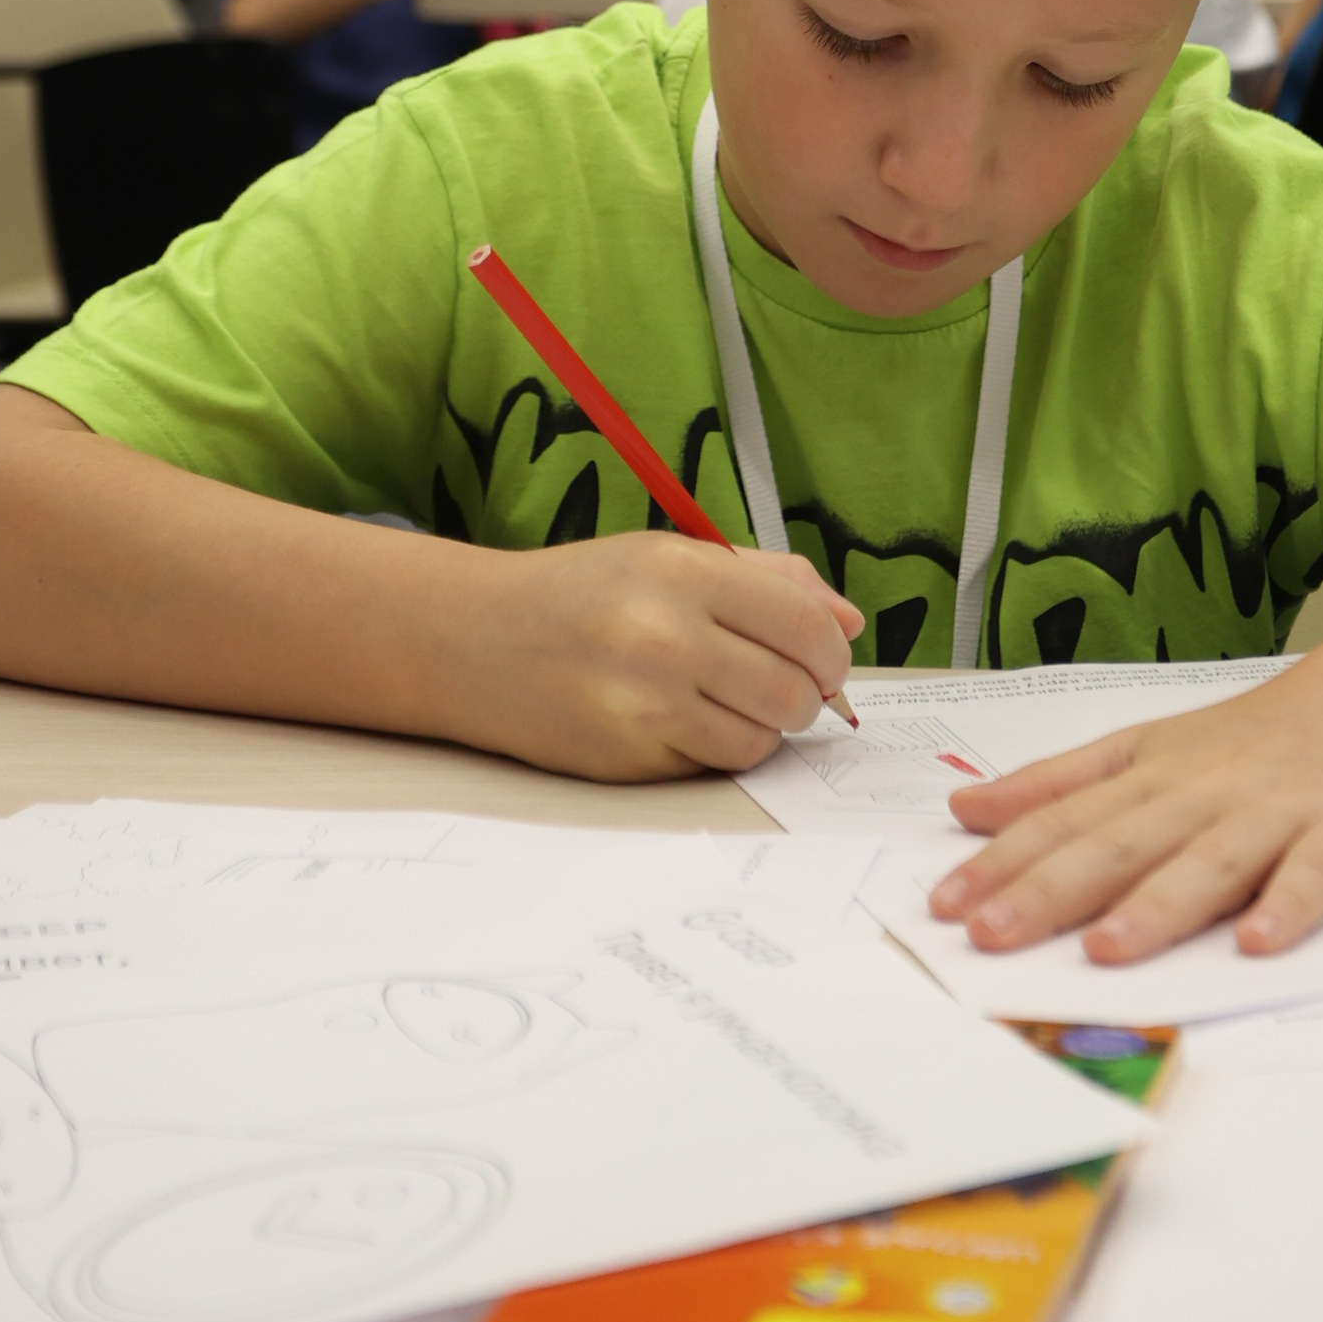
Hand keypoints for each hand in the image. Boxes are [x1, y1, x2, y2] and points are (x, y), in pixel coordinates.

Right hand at [445, 532, 863, 778]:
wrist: (473, 639)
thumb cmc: (582, 592)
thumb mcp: (669, 556)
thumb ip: (769, 581)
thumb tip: (849, 624)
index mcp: (684, 573)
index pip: (806, 625)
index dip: (832, 654)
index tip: (829, 662)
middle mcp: (666, 638)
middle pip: (794, 691)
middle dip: (804, 696)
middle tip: (781, 686)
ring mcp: (644, 705)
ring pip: (760, 739)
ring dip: (760, 727)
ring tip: (723, 699)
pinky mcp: (627, 759)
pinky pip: (712, 765)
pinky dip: (714, 749)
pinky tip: (680, 719)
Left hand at [927, 663, 1322, 961]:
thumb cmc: (1254, 741)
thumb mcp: (1146, 750)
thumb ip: (1058, 783)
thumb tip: (965, 807)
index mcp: (1149, 779)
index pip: (1064, 822)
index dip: (1002, 862)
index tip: (944, 904)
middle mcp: (1201, 796)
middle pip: (1118, 846)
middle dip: (1050, 892)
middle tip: (990, 936)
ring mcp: (1274, 815)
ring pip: (1208, 863)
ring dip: (1157, 906)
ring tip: (1106, 951)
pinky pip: (1315, 876)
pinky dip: (1289, 907)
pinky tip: (1260, 943)